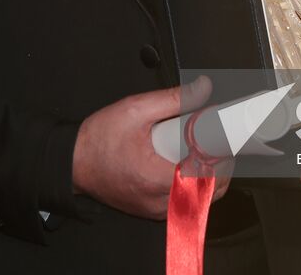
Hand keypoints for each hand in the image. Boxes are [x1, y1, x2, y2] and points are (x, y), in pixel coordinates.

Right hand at [72, 76, 229, 219]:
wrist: (73, 162)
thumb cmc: (98, 140)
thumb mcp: (135, 109)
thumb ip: (172, 99)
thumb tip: (201, 88)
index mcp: (157, 178)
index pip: (209, 174)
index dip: (225, 154)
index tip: (228, 136)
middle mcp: (160, 201)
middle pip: (212, 189)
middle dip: (221, 164)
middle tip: (217, 139)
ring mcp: (157, 210)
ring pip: (201, 198)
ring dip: (209, 175)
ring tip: (202, 150)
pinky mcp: (154, 211)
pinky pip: (185, 201)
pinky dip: (193, 184)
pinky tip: (187, 164)